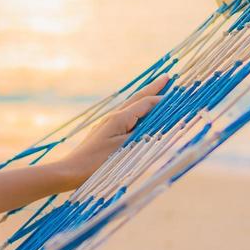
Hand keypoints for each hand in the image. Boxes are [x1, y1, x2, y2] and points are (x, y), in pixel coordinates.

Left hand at [50, 75, 168, 190]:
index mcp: (119, 118)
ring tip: (155, 90)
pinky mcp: (104, 132)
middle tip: (167, 78)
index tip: (179, 95)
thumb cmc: (97, 162)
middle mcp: (112, 117)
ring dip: (144, 97)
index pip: (145, 103)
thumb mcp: (124, 148)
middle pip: (137, 99)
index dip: (162, 99)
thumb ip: (142, 133)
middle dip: (153, 89)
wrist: (71, 171)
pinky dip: (136, 110)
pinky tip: (138, 112)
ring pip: (130, 106)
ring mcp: (107, 124)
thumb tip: (156, 122)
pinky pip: (124, 116)